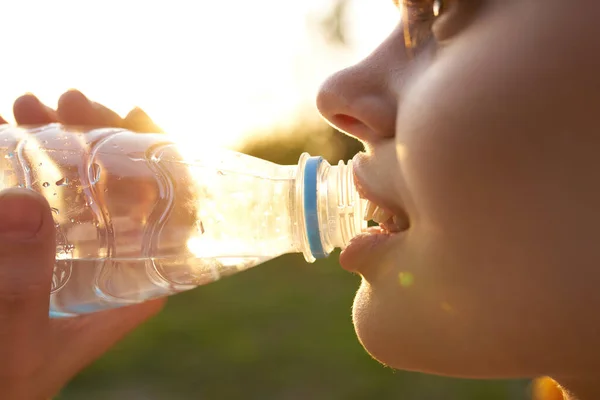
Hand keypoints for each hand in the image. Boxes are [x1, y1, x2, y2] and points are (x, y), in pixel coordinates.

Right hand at [0, 91, 164, 398]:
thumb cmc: (9, 385)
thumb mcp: (20, 342)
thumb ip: (22, 286)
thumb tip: (23, 205)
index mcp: (140, 280)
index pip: (175, 210)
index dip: (163, 156)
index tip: (133, 114)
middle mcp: (121, 257)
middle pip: (128, 184)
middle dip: (101, 134)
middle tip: (67, 101)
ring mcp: (82, 247)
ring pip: (86, 180)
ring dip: (60, 137)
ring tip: (27, 107)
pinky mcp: (46, 245)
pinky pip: (47, 192)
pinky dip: (28, 158)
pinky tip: (5, 131)